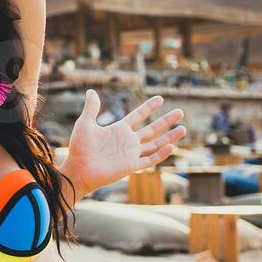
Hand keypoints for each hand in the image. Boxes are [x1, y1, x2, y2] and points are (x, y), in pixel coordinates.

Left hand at [65, 90, 186, 194]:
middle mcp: (128, 141)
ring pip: (155, 144)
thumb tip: (91, 91)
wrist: (78, 169)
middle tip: (180, 112)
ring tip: (183, 128)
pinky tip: (171, 147)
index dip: (148, 107)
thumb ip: (91, 108)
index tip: (160, 98)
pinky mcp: (131, 166)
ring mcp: (131, 154)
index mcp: (119, 130)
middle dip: (166, 121)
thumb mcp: (85, 124)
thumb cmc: (79, 148)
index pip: (138, 116)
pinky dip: (161, 154)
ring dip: (169, 137)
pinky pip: (150, 160)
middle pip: (152, 129)